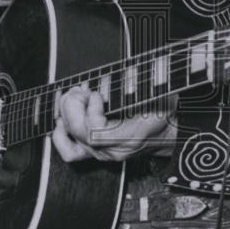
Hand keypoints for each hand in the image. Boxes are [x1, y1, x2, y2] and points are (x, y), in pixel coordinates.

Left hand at [52, 87, 177, 162]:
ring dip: (66, 113)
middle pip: (78, 132)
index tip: (97, 94)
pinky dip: (61, 133)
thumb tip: (126, 75)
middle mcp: (111, 150)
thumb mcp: (159, 97)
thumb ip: (140, 89)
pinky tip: (62, 117)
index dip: (91, 110)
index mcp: (128, 139)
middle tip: (81, 89)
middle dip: (74, 105)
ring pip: (70, 140)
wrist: (168, 133)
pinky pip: (70, 151)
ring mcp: (101, 153)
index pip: (94, 132)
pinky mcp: (95, 151)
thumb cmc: (163, 114)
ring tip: (74, 96)